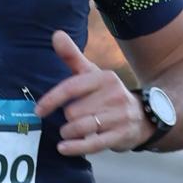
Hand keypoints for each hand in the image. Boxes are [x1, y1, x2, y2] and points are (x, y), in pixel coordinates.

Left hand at [37, 30, 146, 156]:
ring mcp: (118, 116)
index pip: (71, 87)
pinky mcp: (120, 135)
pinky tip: (63, 148)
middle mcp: (113, 95)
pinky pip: (92, 144)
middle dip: (67, 118)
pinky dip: (75, 148)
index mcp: (104, 78)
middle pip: (73, 111)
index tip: (38, 110)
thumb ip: (72, 56)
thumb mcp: (92, 74)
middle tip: (73, 118)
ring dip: (69, 133)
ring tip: (69, 132)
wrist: (143, 116)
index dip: (52, 100)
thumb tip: (55, 34)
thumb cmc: (107, 94)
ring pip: (80, 128)